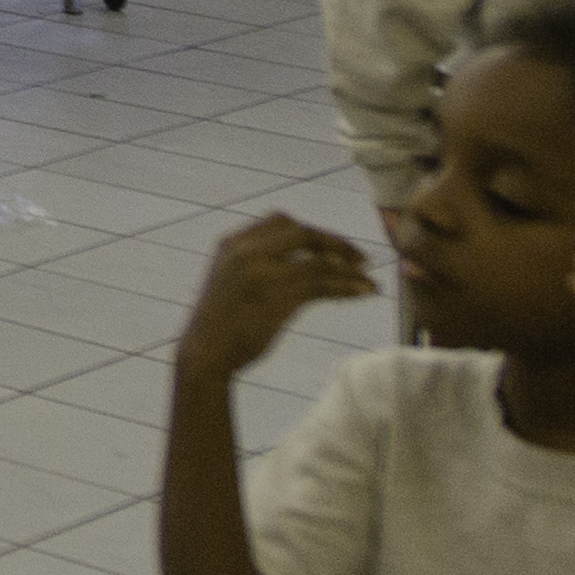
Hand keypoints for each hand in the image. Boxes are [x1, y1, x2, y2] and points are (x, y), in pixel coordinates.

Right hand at [176, 212, 375, 383]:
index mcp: (232, 243)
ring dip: (349, 269)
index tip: (333, 246)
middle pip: (301, 232)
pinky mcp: (278, 295)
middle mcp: (246, 250)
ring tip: (370, 281)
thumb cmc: (220, 323)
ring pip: (317, 261)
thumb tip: (299, 262)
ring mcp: (262, 271)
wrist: (204, 353)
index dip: (312, 231)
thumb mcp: (232, 280)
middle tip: (359, 258)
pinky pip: (322, 284)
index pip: (280, 221)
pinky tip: (363, 292)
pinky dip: (347, 286)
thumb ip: (257, 263)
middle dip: (334, 242)